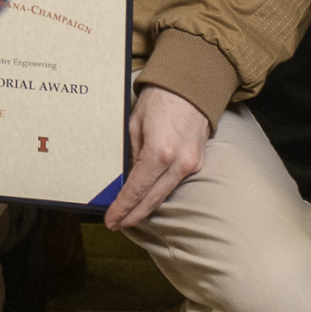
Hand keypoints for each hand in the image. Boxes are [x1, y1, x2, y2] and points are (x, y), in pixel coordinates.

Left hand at [107, 84, 216, 229]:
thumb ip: (132, 154)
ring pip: (165, 195)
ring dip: (147, 208)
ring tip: (129, 217)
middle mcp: (179, 162)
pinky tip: (148, 199)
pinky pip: (175, 184)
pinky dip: (160, 194)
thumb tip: (126, 177)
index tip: (111, 220)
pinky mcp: (198, 163)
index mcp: (160, 152)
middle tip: (117, 225)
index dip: (123, 208)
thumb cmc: (159, 99)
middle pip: (152, 199)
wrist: (192, 86)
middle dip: (133, 215)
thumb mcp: (135, 124)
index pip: (137, 189)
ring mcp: (192, 164)